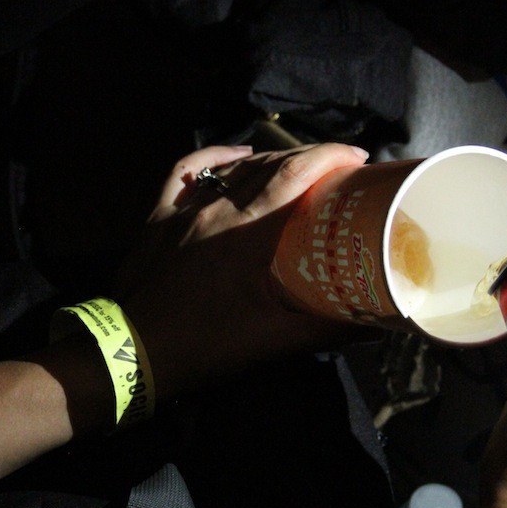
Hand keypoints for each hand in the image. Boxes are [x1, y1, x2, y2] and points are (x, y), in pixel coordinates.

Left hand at [115, 143, 370, 394]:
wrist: (128, 352)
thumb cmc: (203, 347)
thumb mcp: (273, 342)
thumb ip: (327, 327)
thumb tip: (378, 320)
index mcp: (247, 233)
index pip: (294, 175)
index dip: (329, 158)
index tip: (358, 158)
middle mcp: (216, 210)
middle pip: (269, 165)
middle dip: (309, 156)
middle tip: (338, 167)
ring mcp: (183, 209)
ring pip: (234, 167)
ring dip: (271, 159)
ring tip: (299, 166)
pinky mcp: (159, 217)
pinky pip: (187, 172)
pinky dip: (216, 158)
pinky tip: (238, 155)